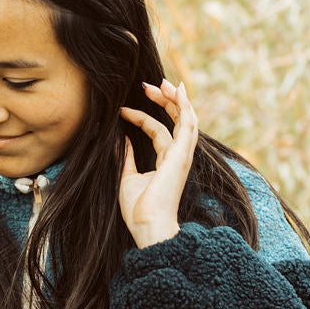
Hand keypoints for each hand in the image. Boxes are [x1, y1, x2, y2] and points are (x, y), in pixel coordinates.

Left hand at [118, 79, 198, 247]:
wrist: (148, 226)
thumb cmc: (138, 209)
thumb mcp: (127, 177)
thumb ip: (126, 157)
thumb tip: (121, 139)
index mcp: (167, 162)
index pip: (158, 132)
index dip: (142, 118)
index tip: (122, 110)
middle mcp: (178, 156)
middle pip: (176, 120)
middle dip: (165, 100)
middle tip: (149, 84)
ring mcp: (182, 155)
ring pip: (186, 118)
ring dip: (175, 98)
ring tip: (162, 82)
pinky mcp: (182, 155)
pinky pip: (187, 124)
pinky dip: (184, 105)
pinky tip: (176, 90)